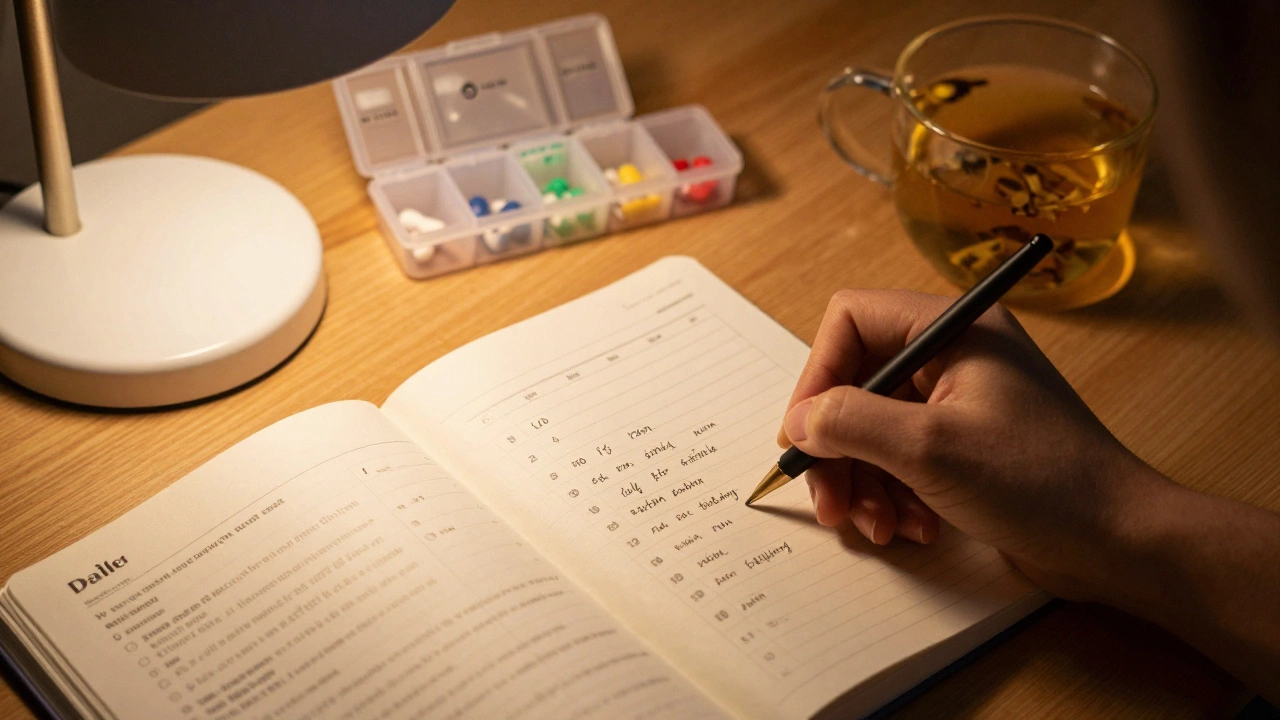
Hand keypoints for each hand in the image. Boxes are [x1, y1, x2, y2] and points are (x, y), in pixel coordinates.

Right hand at [778, 289, 1164, 602]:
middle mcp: (953, 354)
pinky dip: (894, 494)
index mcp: (952, 329)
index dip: (817, 376)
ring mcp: (959, 401)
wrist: (1119, 541)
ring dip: (864, 481)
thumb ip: (851, 423)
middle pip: (855, 383)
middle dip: (837, 447)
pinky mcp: (964, 446)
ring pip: (872, 428)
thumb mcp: (930, 449)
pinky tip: (913, 526)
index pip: (851, 322)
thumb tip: (797, 421)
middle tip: (830, 502)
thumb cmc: (1040, 481)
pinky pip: (901, 459)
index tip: (803, 435)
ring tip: (879, 526)